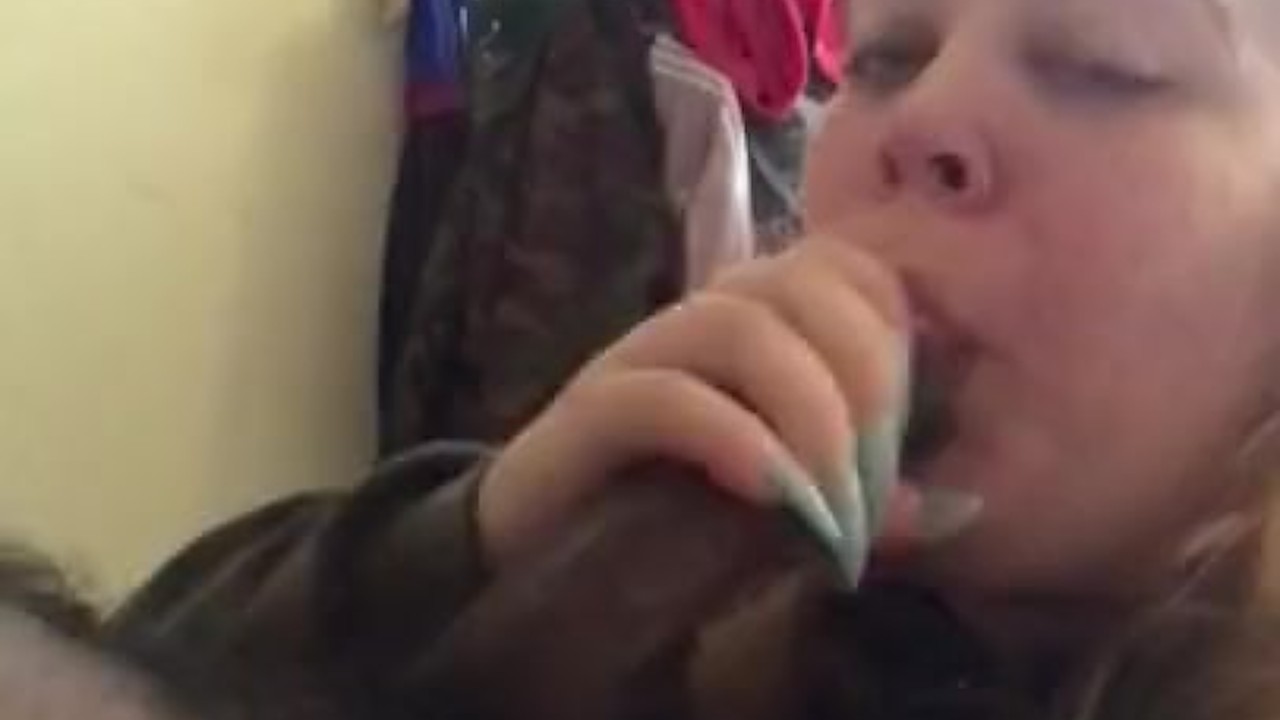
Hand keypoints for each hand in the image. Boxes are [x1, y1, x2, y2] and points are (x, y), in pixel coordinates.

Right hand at [478, 238, 980, 581]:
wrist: (550, 560)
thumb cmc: (680, 524)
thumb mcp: (795, 513)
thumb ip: (866, 500)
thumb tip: (960, 506)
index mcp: (756, 323)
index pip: (847, 267)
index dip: (896, 330)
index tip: (913, 430)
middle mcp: (700, 318)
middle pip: (804, 284)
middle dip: (867, 381)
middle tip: (878, 487)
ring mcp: (639, 357)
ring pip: (740, 327)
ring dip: (812, 417)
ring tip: (833, 508)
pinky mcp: (589, 412)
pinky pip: (665, 395)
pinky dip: (736, 441)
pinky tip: (774, 498)